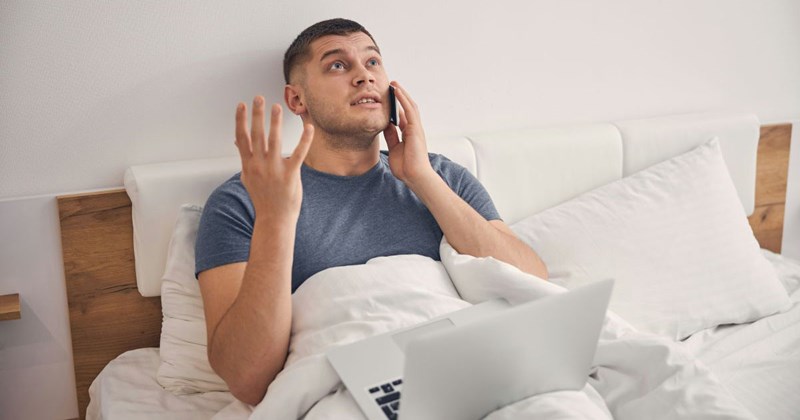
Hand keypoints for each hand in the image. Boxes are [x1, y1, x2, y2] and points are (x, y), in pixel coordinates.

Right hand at [235, 97, 313, 221]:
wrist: (274, 218)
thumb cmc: (262, 197)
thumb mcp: (248, 177)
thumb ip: (245, 158)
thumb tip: (237, 142)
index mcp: (248, 164)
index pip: (242, 137)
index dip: (241, 120)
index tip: (242, 105)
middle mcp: (259, 165)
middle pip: (256, 134)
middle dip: (257, 114)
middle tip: (259, 98)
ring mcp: (274, 169)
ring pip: (274, 140)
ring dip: (275, 122)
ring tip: (277, 107)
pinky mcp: (290, 173)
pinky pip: (298, 152)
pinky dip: (304, 139)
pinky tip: (308, 127)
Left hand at [383, 82, 436, 186]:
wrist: (414, 176)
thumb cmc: (406, 167)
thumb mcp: (394, 149)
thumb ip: (391, 137)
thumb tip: (385, 125)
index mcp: (408, 134)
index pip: (402, 116)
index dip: (395, 106)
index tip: (387, 98)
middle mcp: (413, 129)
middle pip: (406, 108)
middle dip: (399, 97)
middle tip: (391, 86)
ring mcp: (416, 128)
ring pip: (409, 106)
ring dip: (402, 94)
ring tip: (394, 84)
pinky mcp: (416, 129)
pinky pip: (409, 110)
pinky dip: (403, 99)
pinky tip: (397, 91)